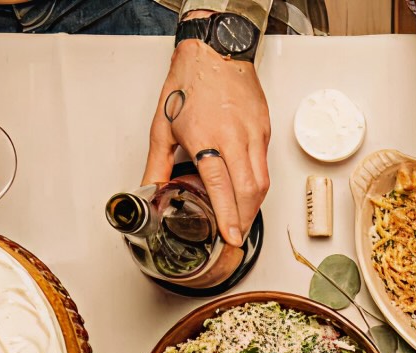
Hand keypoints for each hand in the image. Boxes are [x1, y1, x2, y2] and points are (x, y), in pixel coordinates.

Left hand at [143, 27, 269, 246]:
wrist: (214, 53)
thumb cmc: (189, 84)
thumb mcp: (162, 126)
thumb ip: (157, 164)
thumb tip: (150, 190)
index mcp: (206, 137)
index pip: (221, 185)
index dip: (227, 215)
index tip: (230, 236)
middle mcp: (234, 137)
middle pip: (249, 190)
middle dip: (244, 219)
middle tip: (236, 237)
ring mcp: (253, 134)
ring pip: (262, 182)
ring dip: (254, 206)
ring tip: (243, 220)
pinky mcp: (264, 130)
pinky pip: (265, 166)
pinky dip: (258, 185)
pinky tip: (248, 193)